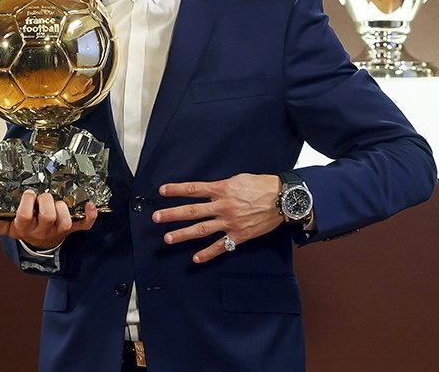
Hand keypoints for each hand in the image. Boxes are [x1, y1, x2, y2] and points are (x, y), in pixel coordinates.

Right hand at [0, 190, 97, 249]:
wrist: (40, 244)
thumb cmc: (23, 227)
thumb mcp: (6, 227)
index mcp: (24, 227)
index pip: (23, 218)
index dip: (26, 206)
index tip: (27, 195)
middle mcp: (41, 230)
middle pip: (48, 217)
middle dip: (46, 201)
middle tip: (43, 195)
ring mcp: (58, 230)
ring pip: (65, 222)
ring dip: (64, 208)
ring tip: (58, 200)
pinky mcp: (71, 229)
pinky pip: (84, 225)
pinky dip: (90, 216)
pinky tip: (90, 204)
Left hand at [153, 173, 282, 263]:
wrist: (283, 199)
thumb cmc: (261, 185)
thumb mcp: (238, 179)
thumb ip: (221, 186)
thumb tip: (209, 190)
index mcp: (222, 189)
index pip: (193, 189)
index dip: (176, 190)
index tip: (162, 191)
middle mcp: (222, 206)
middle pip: (192, 211)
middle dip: (172, 214)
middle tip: (156, 217)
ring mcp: (229, 223)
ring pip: (202, 230)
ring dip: (183, 234)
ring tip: (168, 239)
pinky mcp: (239, 235)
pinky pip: (220, 246)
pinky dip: (208, 253)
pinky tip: (195, 259)